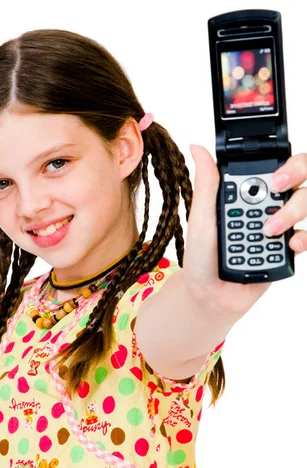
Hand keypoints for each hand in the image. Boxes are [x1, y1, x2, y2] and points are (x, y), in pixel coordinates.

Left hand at [182, 144, 306, 321]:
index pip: (280, 167)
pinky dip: (304, 239)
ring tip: (269, 231)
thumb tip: (197, 147)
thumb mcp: (202, 218)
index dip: (289, 165)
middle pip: (304, 181)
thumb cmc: (202, 256)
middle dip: (299, 178)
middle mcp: (271, 205)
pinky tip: (290, 245)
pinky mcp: (288, 251)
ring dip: (294, 212)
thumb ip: (206, 183)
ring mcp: (283, 228)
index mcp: (250, 193)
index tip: (275, 177)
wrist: (210, 296)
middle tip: (280, 189)